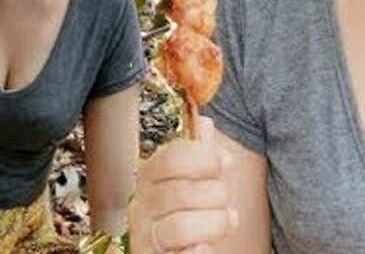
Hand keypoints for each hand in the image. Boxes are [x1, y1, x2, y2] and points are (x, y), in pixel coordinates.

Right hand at [128, 117, 237, 253]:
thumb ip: (196, 155)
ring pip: (181, 226)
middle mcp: (141, 205)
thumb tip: (205, 124)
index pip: (174, 156)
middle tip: (223, 202)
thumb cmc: (179, 214)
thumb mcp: (187, 181)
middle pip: (184, 191)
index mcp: (148, 177)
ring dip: (214, 225)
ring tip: (222, 224)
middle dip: (217, 196)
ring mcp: (145, 236)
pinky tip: (204, 247)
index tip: (222, 164)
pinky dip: (197, 252)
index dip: (205, 158)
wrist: (164, 252)